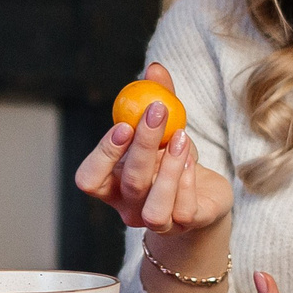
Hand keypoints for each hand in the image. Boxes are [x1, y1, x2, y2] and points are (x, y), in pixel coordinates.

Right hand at [73, 63, 233, 238]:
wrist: (203, 195)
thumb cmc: (171, 158)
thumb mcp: (163, 128)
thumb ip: (157, 98)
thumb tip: (155, 68)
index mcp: (111, 185)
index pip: (90, 179)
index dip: (103, 155)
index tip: (124, 124)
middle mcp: (129, 208)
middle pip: (130, 182)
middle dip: (144, 143)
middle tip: (158, 110)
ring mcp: (157, 222)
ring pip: (155, 207)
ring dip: (169, 168)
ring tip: (180, 136)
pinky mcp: (187, 225)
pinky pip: (184, 210)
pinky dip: (187, 181)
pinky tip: (192, 160)